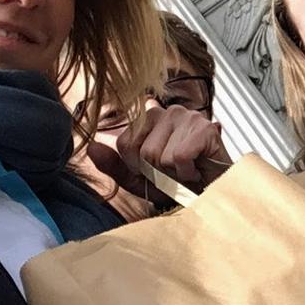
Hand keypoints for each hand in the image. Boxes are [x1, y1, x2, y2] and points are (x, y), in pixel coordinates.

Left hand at [92, 100, 229, 200]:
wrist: (214, 193)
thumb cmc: (180, 183)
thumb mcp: (141, 179)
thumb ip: (115, 165)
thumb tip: (90, 148)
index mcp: (151, 118)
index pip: (125, 143)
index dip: (138, 167)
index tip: (158, 170)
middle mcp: (168, 111)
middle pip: (142, 152)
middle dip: (157, 172)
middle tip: (176, 172)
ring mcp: (188, 117)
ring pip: (160, 156)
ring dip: (175, 174)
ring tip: (188, 170)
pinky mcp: (205, 128)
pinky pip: (179, 157)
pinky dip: (187, 173)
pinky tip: (198, 169)